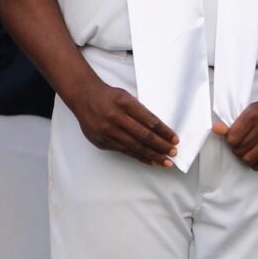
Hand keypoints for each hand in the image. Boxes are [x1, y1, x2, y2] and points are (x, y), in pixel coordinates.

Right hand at [62, 76, 176, 166]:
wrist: (83, 98)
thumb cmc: (108, 97)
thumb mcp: (126, 97)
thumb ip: (140, 112)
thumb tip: (159, 131)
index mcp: (124, 103)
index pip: (149, 120)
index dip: (164, 132)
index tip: (174, 139)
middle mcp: (115, 117)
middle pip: (144, 136)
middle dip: (161, 146)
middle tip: (173, 153)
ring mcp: (107, 131)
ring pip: (135, 146)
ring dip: (152, 155)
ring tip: (165, 162)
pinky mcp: (101, 141)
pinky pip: (124, 151)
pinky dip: (139, 156)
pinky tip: (150, 160)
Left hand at [214, 90, 257, 170]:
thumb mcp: (250, 111)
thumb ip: (233, 124)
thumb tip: (216, 130)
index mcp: (253, 115)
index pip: (232, 139)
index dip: (231, 142)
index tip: (235, 140)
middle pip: (240, 151)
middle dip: (238, 151)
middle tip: (243, 147)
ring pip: (250, 160)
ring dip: (247, 158)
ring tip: (250, 152)